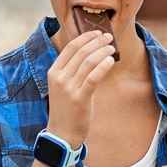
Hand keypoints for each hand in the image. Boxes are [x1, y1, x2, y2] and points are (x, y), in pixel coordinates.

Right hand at [46, 31, 115, 147]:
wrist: (61, 134)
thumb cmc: (66, 109)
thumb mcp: (63, 87)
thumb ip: (73, 72)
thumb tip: (93, 54)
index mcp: (53, 72)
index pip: (70, 47)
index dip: (85, 37)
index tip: (97, 33)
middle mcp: (59, 78)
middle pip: (81, 52)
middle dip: (97, 42)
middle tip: (109, 37)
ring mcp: (68, 88)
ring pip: (88, 62)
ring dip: (103, 51)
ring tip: (112, 48)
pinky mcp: (79, 98)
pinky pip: (94, 77)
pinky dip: (103, 66)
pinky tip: (111, 61)